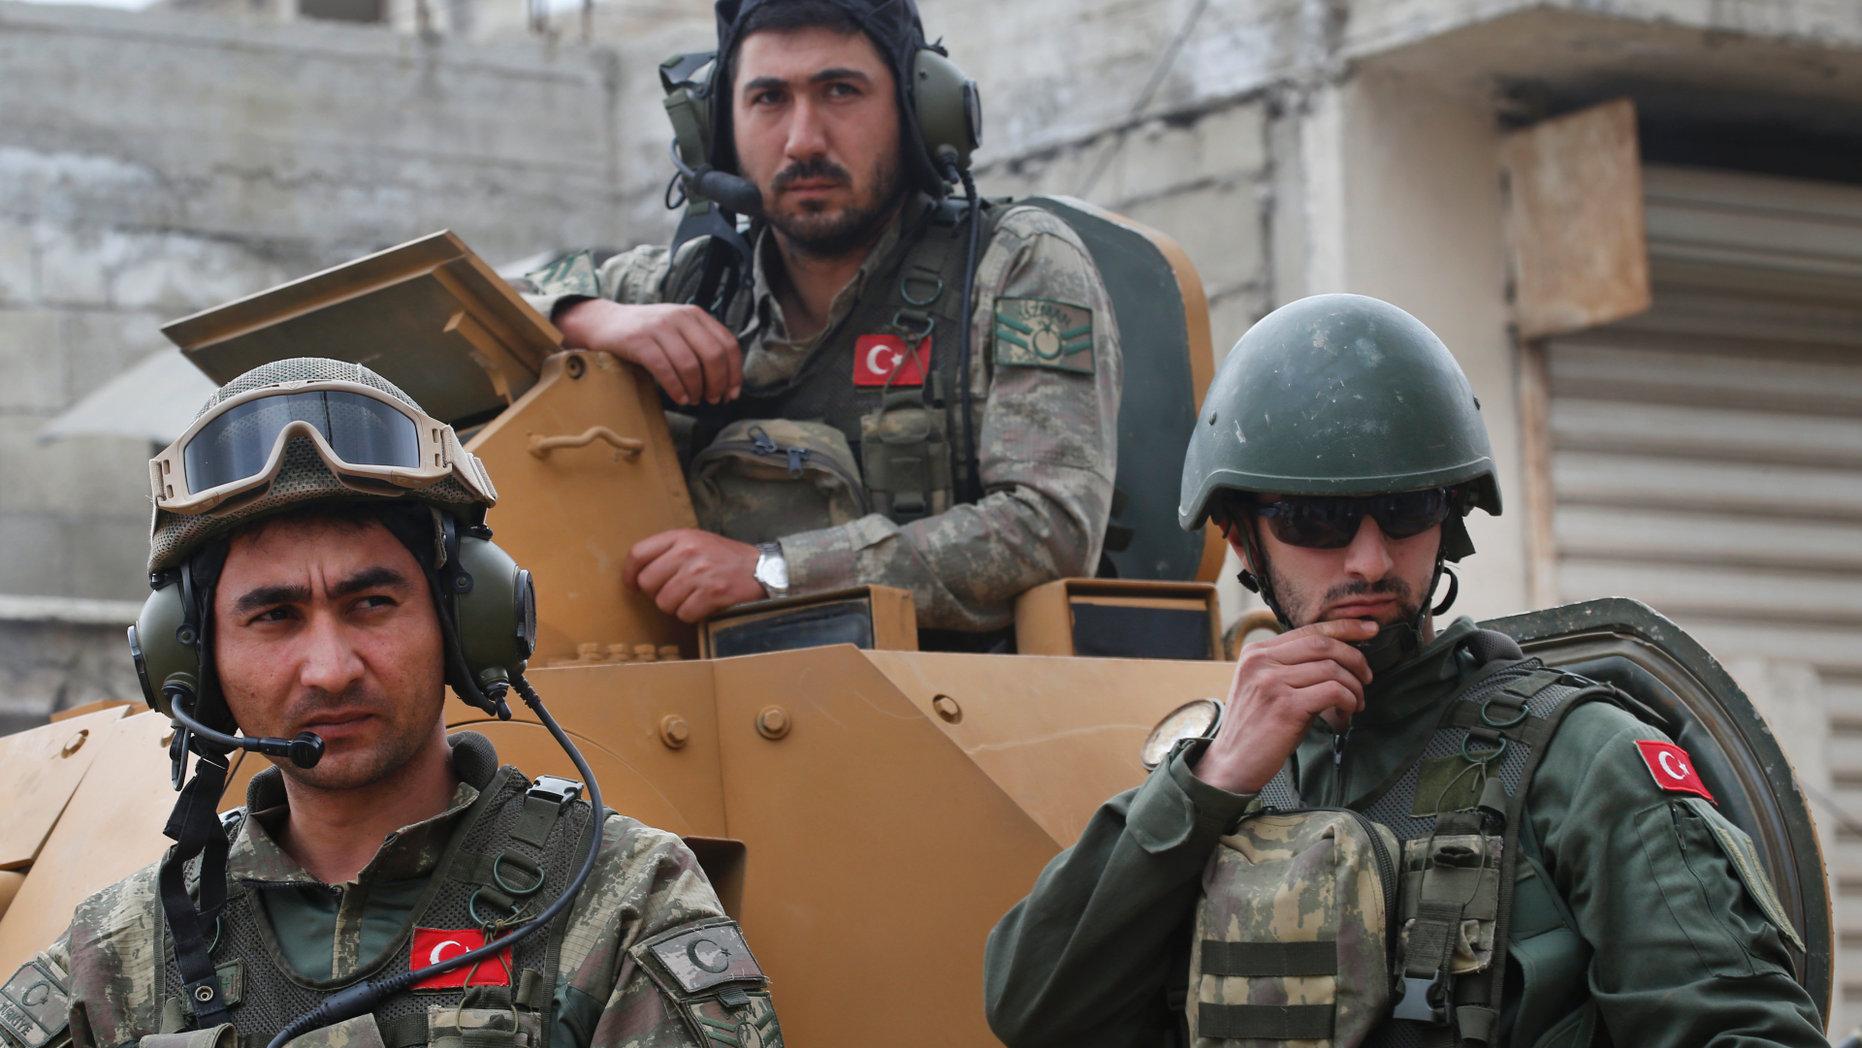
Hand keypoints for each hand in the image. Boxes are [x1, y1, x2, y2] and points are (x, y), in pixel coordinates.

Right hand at [556, 299, 742, 404]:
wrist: (605, 322)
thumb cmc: (646, 334)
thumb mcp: (677, 330)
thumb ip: (699, 346)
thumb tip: (724, 382)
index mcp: (694, 315)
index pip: (727, 344)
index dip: (734, 372)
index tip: (732, 393)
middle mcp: (679, 317)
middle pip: (713, 355)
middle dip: (717, 384)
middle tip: (712, 400)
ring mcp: (659, 327)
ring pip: (690, 365)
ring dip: (696, 389)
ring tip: (693, 400)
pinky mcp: (639, 341)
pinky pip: (665, 369)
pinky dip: (676, 388)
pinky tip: (679, 398)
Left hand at [623, 529, 766, 622]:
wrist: (765, 568)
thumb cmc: (726, 558)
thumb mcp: (698, 541)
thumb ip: (669, 551)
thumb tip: (637, 574)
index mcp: (682, 536)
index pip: (638, 554)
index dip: (628, 574)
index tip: (631, 587)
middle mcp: (689, 551)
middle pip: (647, 583)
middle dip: (657, 594)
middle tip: (675, 593)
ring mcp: (701, 572)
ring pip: (664, 603)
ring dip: (676, 607)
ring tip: (693, 598)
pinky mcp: (713, 593)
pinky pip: (684, 614)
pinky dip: (692, 615)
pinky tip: (704, 606)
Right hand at [1191, 618, 1377, 793]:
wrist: (1233, 763)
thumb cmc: (1257, 727)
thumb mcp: (1267, 686)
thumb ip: (1292, 666)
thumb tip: (1340, 656)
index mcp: (1256, 652)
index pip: (1309, 630)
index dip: (1345, 627)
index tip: (1370, 629)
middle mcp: (1261, 662)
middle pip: (1323, 644)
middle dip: (1355, 658)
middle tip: (1367, 677)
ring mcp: (1272, 682)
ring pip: (1332, 669)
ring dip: (1354, 686)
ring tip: (1355, 703)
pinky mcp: (1286, 706)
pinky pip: (1334, 692)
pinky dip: (1349, 701)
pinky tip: (1346, 714)